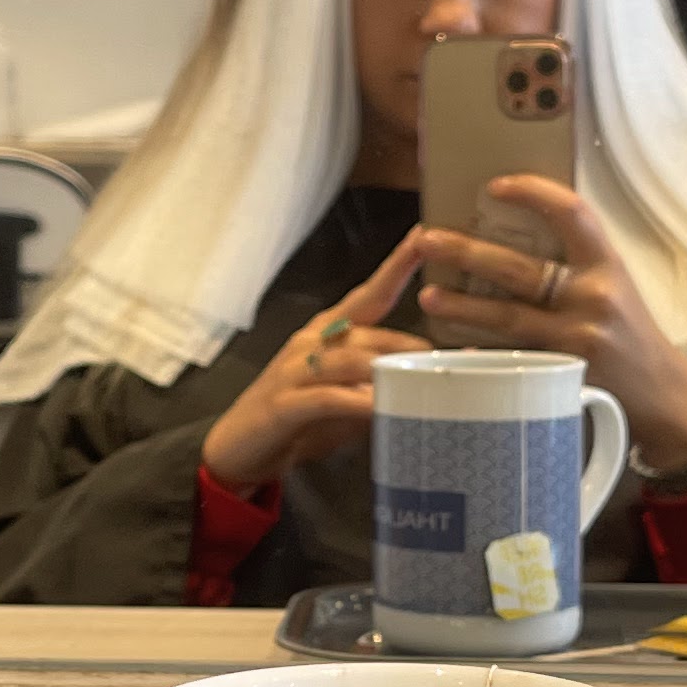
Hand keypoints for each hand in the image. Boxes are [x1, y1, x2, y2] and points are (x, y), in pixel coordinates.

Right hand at [199, 231, 433, 495]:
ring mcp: (295, 370)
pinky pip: (327, 396)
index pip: (370, 293)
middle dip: (408, 342)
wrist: (240, 450)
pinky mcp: (284, 403)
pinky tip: (377, 406)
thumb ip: (386, 385)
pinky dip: (355, 401)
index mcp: (329, 332)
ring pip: (349, 358)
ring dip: (385, 368)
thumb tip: (439, 379)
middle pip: (368, 331)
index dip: (397, 265)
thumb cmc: (300, 420)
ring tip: (420, 379)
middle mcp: (311, 342)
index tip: (424, 236)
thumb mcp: (350, 400)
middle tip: (446, 354)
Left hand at [408, 178, 686, 463]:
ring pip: (508, 318)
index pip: (572, 213)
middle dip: (467, 252)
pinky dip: (481, 354)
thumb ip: (577, 264)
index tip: (495, 185)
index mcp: (607, 265)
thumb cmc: (632, 335)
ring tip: (427, 294)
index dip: (533, 193)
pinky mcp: (564, 375)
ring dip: (462, 305)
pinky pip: (512, 359)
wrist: (665, 396)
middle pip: (520, 268)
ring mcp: (577, 338)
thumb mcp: (616, 287)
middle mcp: (594, 297)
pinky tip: (453, 349)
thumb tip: (514, 236)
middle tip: (427, 240)